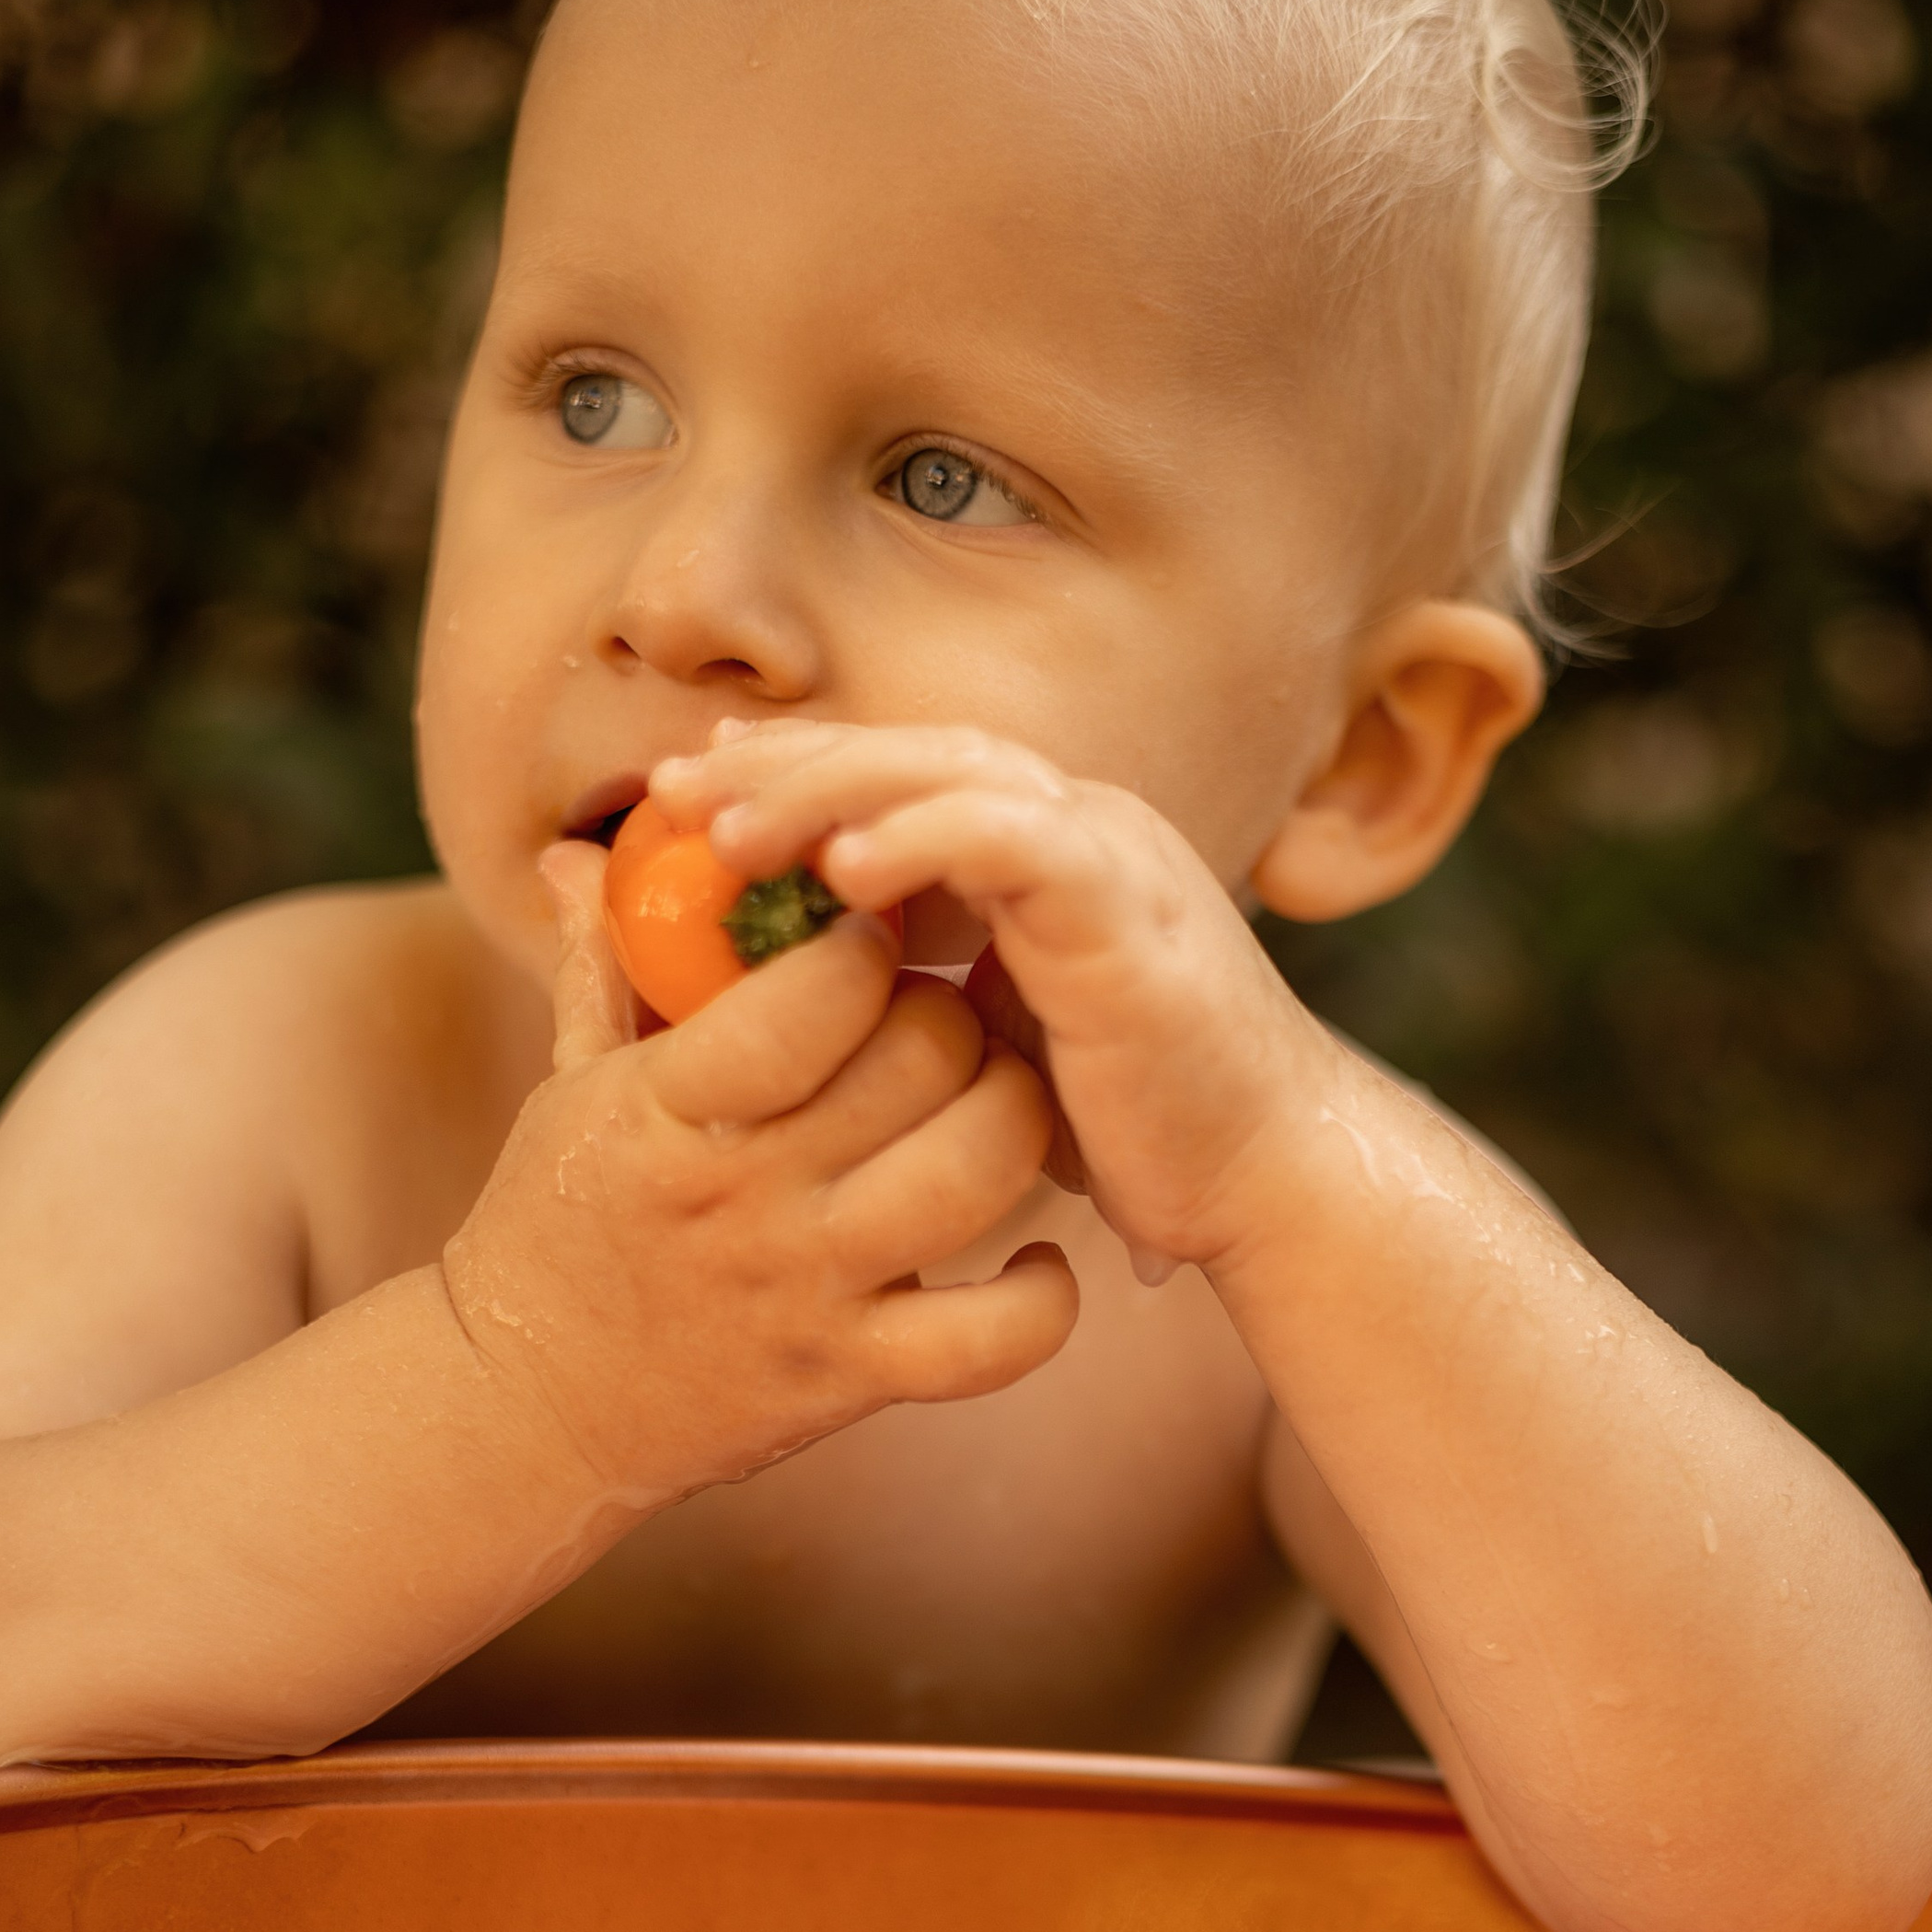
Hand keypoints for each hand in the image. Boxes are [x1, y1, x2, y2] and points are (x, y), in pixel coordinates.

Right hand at [439, 842, 1074, 1513]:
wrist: (526, 1406)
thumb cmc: (554, 1226)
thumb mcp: (568, 1090)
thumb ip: (596, 966)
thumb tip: (579, 851)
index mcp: (667, 1106)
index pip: (815, 993)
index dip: (867, 944)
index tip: (868, 939)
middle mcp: (745, 1196)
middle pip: (923, 1063)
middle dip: (953, 1017)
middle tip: (941, 1022)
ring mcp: (806, 1292)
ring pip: (978, 1177)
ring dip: (1014, 1123)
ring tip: (994, 1107)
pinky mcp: (850, 1380)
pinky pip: (995, 1340)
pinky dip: (1043, 1301)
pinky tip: (1035, 1260)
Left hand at [651, 720, 1328, 1271]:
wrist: (1262, 1181)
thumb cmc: (1131, 1131)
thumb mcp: (989, 1045)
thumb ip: (910, 994)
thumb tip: (788, 987)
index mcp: (1044, 853)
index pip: (901, 776)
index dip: (792, 772)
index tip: (684, 795)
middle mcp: (1080, 829)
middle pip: (911, 750)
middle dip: (784, 762)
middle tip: (668, 789)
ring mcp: (1111, 858)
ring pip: (954, 773)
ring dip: (829, 791)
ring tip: (724, 831)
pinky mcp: (1130, 911)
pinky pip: (1017, 841)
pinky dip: (927, 838)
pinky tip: (842, 871)